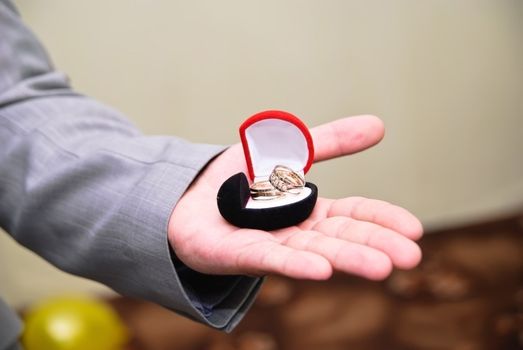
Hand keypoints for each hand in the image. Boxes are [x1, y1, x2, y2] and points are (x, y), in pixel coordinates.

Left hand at [168, 115, 422, 279]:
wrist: (188, 196)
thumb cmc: (240, 181)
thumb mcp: (289, 150)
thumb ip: (330, 142)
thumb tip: (380, 125)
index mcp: (309, 212)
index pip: (353, 216)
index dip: (382, 220)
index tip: (415, 229)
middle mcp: (295, 233)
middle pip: (339, 239)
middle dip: (374, 246)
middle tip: (410, 256)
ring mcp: (268, 246)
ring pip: (312, 252)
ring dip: (346, 259)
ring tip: (381, 267)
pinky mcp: (238, 254)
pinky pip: (269, 258)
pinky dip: (295, 264)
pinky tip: (321, 270)